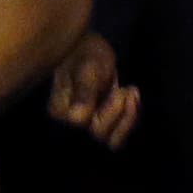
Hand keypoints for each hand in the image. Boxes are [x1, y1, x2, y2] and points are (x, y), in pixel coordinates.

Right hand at [48, 31, 141, 149]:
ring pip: (111, 140)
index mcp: (60, 110)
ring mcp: (87, 127)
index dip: (106, 110)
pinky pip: (117, 137)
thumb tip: (77, 117)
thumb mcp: (87, 67)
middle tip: (130, 90)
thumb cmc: (85, 54)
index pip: (83, 123)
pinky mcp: (101, 127)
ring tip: (132, 93)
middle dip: (119, 113)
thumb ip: (84, 89)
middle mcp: (70, 124)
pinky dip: (129, 121)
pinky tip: (132, 99)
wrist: (91, 52)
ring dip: (127, 118)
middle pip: (99, 134)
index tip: (119, 91)